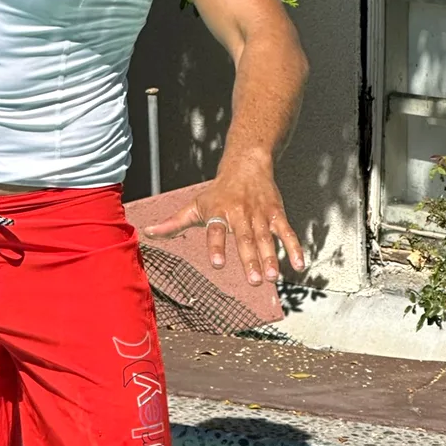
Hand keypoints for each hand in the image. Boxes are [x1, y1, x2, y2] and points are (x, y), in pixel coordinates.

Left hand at [143, 158, 305, 284]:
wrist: (247, 165)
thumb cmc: (217, 191)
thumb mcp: (194, 205)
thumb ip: (173, 223)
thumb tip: (146, 234)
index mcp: (218, 212)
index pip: (216, 230)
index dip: (217, 246)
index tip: (218, 264)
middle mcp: (239, 214)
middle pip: (244, 238)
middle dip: (249, 259)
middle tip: (253, 280)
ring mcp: (260, 214)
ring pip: (266, 238)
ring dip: (271, 257)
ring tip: (272, 277)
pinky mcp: (276, 214)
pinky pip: (286, 232)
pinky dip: (294, 248)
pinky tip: (299, 265)